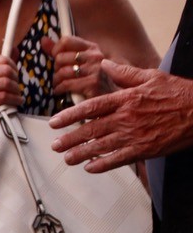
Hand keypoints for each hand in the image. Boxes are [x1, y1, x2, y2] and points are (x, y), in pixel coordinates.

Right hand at [0, 56, 22, 119]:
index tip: (15, 75)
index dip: (13, 66)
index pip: (1, 59)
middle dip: (15, 80)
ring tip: (17, 96)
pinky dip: (14, 100)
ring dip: (16, 91)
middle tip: (16, 87)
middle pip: (5, 70)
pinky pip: (3, 96)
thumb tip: (14, 49)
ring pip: (5, 83)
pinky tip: (16, 102)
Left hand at [44, 36, 111, 97]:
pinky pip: (66, 84)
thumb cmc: (90, 79)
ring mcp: (95, 69)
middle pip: (60, 57)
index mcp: (92, 48)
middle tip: (58, 76)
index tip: (55, 60)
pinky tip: (60, 91)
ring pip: (62, 72)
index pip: (66, 40)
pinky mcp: (93, 83)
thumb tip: (43, 40)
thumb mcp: (79, 62)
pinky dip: (59, 89)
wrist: (108, 97)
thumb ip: (61, 51)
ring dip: (56, 81)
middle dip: (56, 69)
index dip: (55, 51)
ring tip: (58, 84)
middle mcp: (95, 56)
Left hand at [50, 60, 192, 171]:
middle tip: (55, 145)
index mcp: (126, 99)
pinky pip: (119, 159)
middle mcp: (126, 117)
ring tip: (67, 158)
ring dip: (81, 153)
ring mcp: (135, 135)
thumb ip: (124, 73)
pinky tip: (90, 168)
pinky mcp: (145, 149)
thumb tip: (104, 64)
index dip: (69, 115)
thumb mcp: (151, 76)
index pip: (90, 107)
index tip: (54, 122)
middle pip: (91, 129)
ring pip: (101, 146)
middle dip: (70, 138)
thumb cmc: (179, 93)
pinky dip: (103, 165)